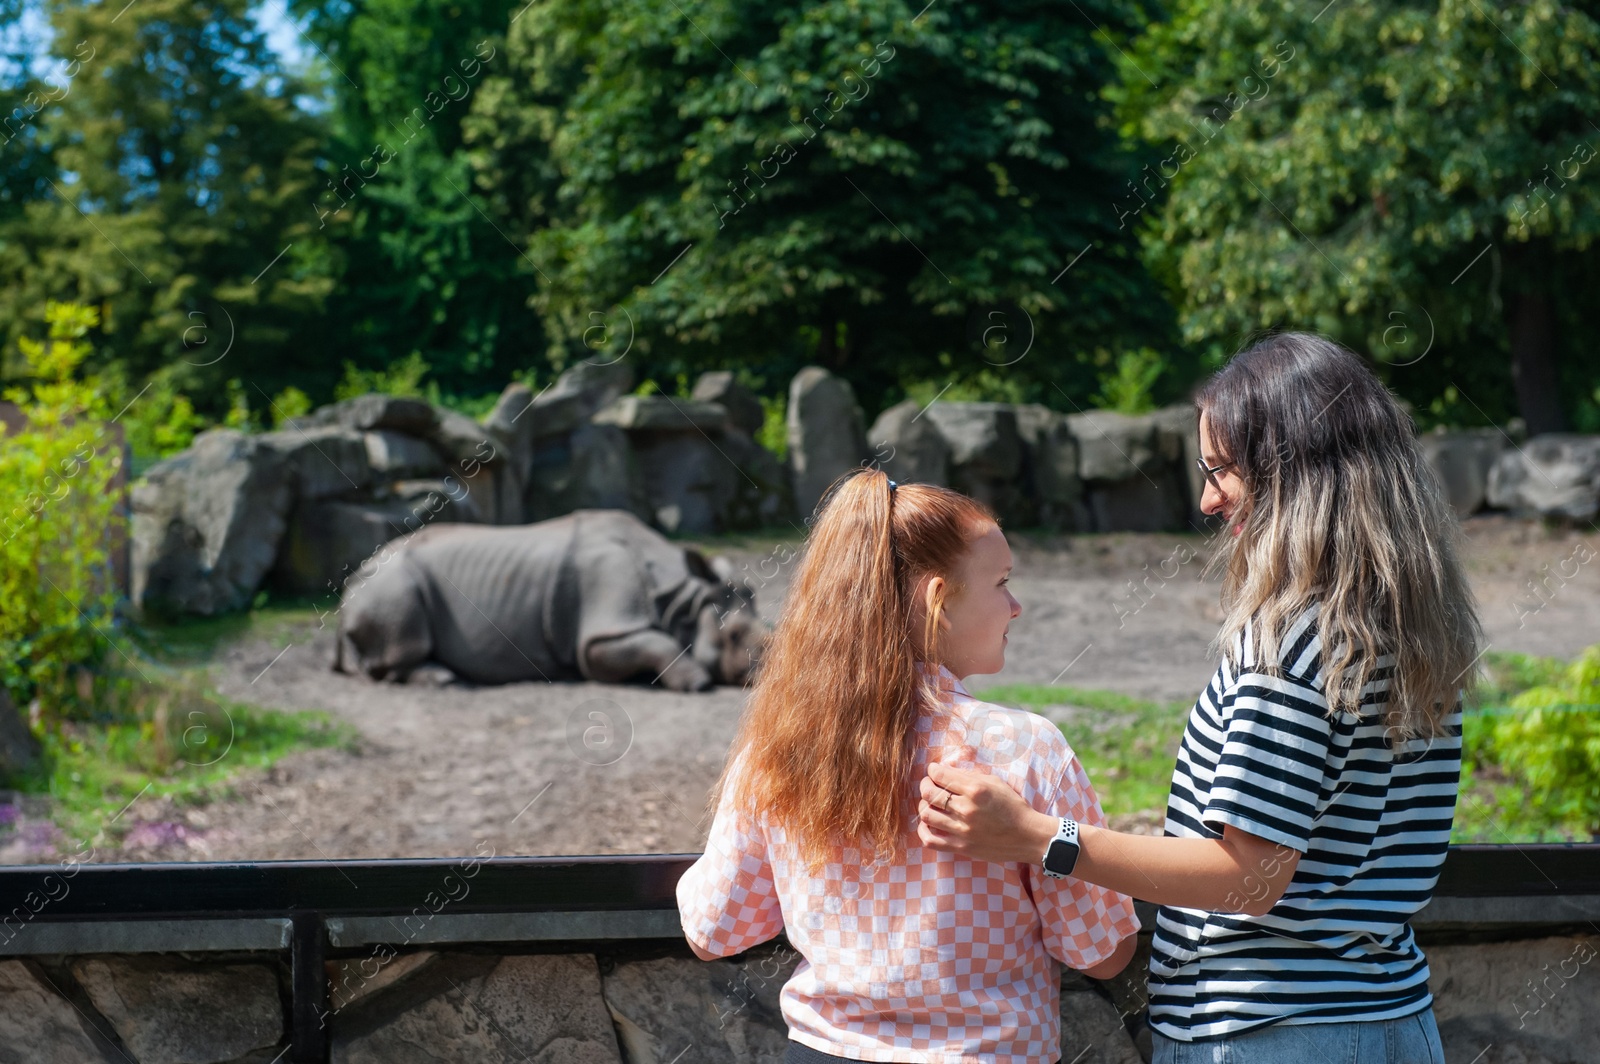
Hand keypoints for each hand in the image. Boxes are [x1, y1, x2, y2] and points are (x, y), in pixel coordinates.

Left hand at [916, 761, 1056, 864]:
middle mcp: (966, 809)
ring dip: (924, 806)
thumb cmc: (1013, 807)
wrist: (1028, 836)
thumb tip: (946, 771)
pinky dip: (923, 831)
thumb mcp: (995, 783)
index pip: (940, 775)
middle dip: (925, 785)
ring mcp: (962, 830)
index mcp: (976, 790)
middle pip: (929, 793)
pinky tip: (928, 824)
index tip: (934, 770)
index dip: (932, 770)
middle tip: (929, 784)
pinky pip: (930, 840)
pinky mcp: (961, 847)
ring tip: (930, 803)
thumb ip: (969, 776)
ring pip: (926, 815)